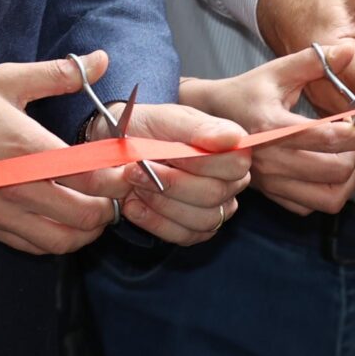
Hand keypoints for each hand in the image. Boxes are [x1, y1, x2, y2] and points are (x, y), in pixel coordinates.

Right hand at [0, 53, 126, 256]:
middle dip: (111, 205)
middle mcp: (19, 188)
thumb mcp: (8, 79)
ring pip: (62, 241)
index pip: (93, 177)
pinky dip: (57, 240)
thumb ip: (59, 74)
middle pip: (86, 217)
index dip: (122, 176)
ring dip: (87, 229)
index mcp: (29, 151)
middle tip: (116, 188)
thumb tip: (100, 61)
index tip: (132, 165)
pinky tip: (61, 219)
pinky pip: (33, 246)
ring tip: (94, 206)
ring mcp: (1, 213)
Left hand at [87, 101, 249, 244]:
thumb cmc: (148, 127)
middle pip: (214, 193)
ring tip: (134, 185)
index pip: (235, 163)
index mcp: (230, 147)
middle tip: (136, 170)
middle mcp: (230, 180)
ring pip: (201, 219)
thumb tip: (232, 139)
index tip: (168, 155)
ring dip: (160, 203)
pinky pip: (183, 235)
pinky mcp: (196, 229)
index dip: (201, 163)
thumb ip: (200, 129)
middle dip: (171, 184)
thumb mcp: (169, 119)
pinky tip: (133, 204)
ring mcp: (217, 207)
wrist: (119, 144)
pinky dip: (154, 221)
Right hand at [183, 41, 354, 216]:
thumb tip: (349, 52)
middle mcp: (271, 160)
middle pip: (334, 171)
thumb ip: (313, 61)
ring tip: (346, 157)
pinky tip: (326, 172)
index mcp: (272, 126)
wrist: (205, 124)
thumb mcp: (275, 72)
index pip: (327, 136)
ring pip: (328, 198)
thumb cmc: (244, 94)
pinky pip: (310, 208)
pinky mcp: (272, 195)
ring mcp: (271, 182)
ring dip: (346, 180)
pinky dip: (327, 194)